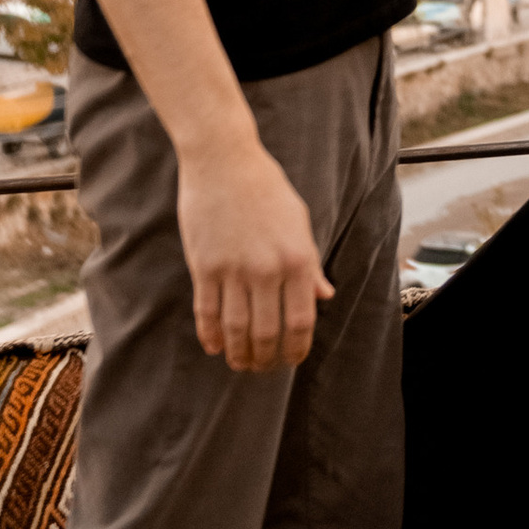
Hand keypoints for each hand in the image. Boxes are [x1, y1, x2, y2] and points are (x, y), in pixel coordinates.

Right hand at [177, 127, 333, 369]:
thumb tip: (324, 296)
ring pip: (236, 330)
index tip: (290, 361)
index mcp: (297, 259)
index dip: (295, 349)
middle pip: (267, 333)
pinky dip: (210, 335)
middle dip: (266, 359)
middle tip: (262, 368)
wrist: (223, 160)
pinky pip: (207, 312)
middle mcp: (267, 269)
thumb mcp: (298, 222)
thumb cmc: (266, 188)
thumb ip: (311, 263)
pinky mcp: (204, 266)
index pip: (300, 322)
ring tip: (240, 363)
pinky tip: (214, 347)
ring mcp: (233, 269)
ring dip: (238, 354)